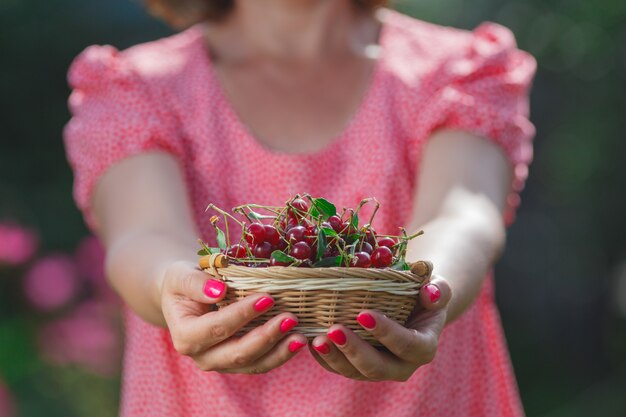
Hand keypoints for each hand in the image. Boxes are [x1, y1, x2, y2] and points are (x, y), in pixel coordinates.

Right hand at [160, 261, 307, 373]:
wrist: (185, 296)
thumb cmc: (183, 283)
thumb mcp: (181, 276)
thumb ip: (195, 283)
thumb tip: (218, 291)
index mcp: (185, 337)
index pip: (217, 328)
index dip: (242, 315)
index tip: (266, 298)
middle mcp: (202, 357)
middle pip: (237, 353)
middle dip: (266, 337)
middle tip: (290, 318)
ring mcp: (221, 363)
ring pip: (253, 364)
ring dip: (279, 351)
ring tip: (301, 335)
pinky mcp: (237, 364)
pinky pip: (261, 363)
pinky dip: (281, 354)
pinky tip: (299, 340)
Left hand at [309, 275, 450, 380]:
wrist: (411, 306)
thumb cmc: (423, 293)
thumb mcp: (437, 287)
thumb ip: (438, 289)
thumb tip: (429, 292)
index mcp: (423, 348)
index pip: (407, 345)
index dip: (387, 333)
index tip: (364, 314)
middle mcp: (401, 366)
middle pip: (377, 367)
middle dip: (354, 350)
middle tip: (334, 329)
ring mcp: (377, 369)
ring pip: (354, 372)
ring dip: (334, 357)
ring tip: (316, 338)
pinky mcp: (357, 367)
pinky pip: (338, 367)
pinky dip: (323, 357)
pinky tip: (310, 339)